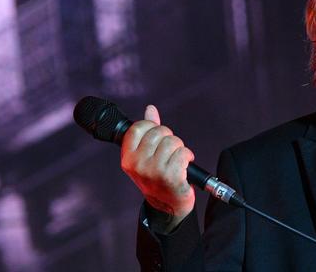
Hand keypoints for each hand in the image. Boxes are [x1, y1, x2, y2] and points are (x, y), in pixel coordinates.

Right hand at [120, 105, 194, 228]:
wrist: (167, 205)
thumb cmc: (157, 177)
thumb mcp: (147, 155)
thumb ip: (148, 131)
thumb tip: (150, 109)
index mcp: (127, 158)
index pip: (137, 128)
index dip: (152, 126)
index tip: (157, 136)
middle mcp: (137, 164)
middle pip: (159, 132)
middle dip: (169, 138)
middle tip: (170, 151)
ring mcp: (153, 171)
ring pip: (173, 141)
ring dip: (180, 148)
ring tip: (177, 159)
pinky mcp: (170, 177)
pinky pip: (183, 153)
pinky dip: (187, 157)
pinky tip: (185, 165)